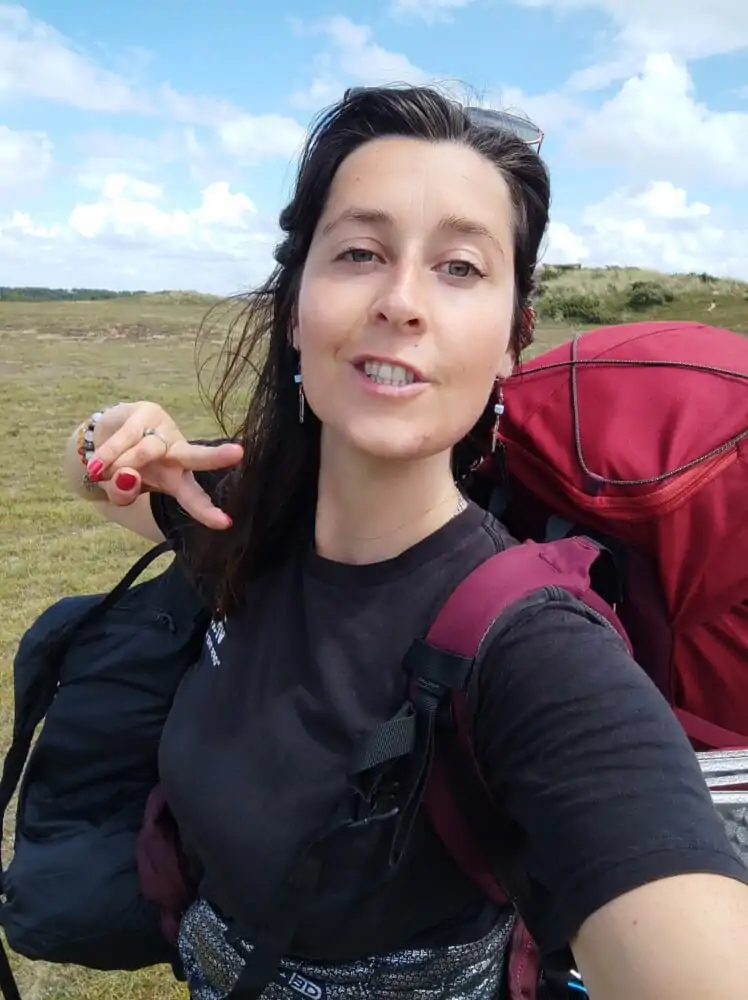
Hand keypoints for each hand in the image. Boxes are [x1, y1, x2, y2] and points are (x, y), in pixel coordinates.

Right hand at [86, 402, 242, 529]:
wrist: (104, 434)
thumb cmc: (122, 467)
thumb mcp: (120, 490)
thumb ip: (122, 492)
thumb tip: (127, 476)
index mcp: (177, 479)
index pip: (194, 497)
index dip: (207, 511)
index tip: (226, 523)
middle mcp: (176, 455)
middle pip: (196, 457)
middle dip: (216, 457)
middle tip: (238, 453)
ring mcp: (162, 432)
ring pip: (145, 453)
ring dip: (121, 467)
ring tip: (102, 473)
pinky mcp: (144, 413)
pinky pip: (125, 439)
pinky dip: (108, 456)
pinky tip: (97, 466)